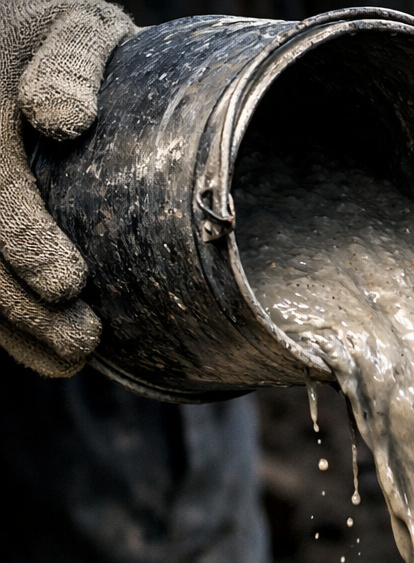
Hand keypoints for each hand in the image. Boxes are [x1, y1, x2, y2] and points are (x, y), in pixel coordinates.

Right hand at [0, 0, 131, 376]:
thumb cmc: (56, 39)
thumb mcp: (72, 27)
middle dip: (20, 302)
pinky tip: (45, 353)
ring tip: (71, 356)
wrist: (15, 45)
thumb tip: (63, 120)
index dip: (22, 238)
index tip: (67, 282)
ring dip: (12, 326)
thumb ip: (71, 62)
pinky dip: (6, 327)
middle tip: (82, 339)